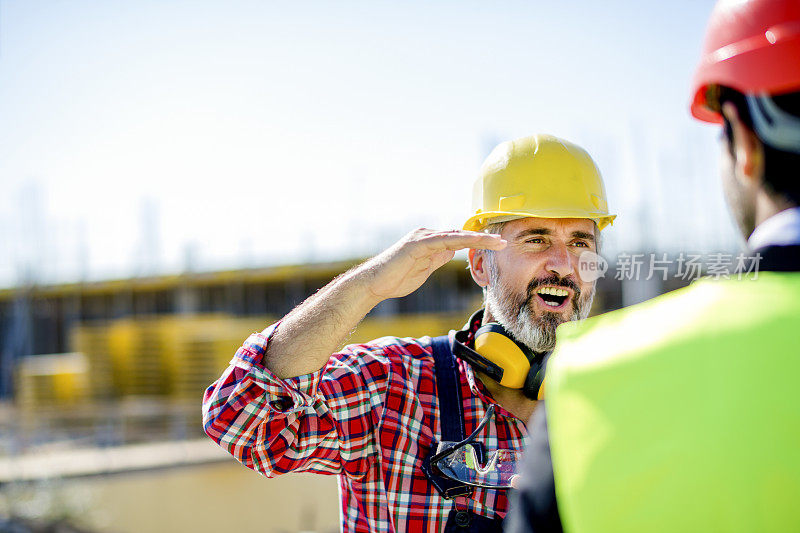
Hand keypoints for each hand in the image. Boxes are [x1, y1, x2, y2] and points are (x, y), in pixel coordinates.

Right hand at [361, 228, 506, 301]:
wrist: (374, 284)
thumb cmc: (396, 279)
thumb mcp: (424, 269)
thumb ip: (437, 258)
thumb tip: (451, 252)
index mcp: (429, 242)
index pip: (457, 239)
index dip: (477, 241)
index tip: (495, 245)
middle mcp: (427, 235)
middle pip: (460, 234)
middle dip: (482, 238)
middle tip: (504, 241)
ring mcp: (422, 237)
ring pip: (455, 235)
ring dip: (478, 238)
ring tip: (497, 242)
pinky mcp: (418, 244)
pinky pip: (444, 240)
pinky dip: (462, 240)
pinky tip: (477, 241)